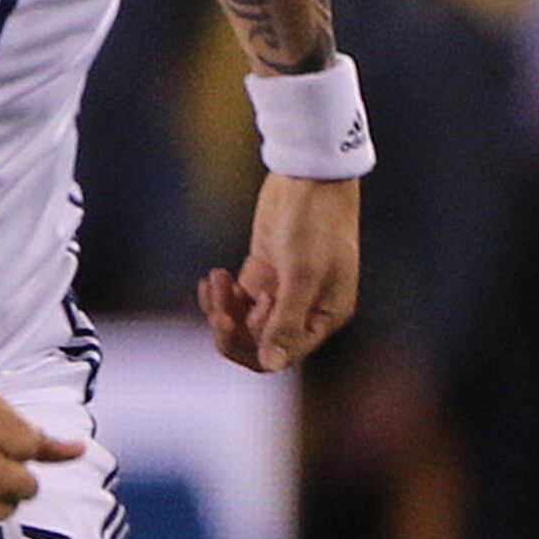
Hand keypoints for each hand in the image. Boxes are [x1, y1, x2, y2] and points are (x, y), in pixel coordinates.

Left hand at [199, 169, 361, 373]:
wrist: (308, 176)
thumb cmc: (315, 222)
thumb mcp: (303, 272)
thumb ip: (286, 320)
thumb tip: (271, 363)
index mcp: (324, 316)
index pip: (282, 355)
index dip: (255, 343)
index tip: (243, 313)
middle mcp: (304, 310)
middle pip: (258, 345)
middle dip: (233, 330)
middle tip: (220, 306)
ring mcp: (281, 292)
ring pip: (242, 324)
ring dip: (223, 310)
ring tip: (217, 280)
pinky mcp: (262, 273)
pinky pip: (236, 302)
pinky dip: (220, 296)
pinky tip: (214, 276)